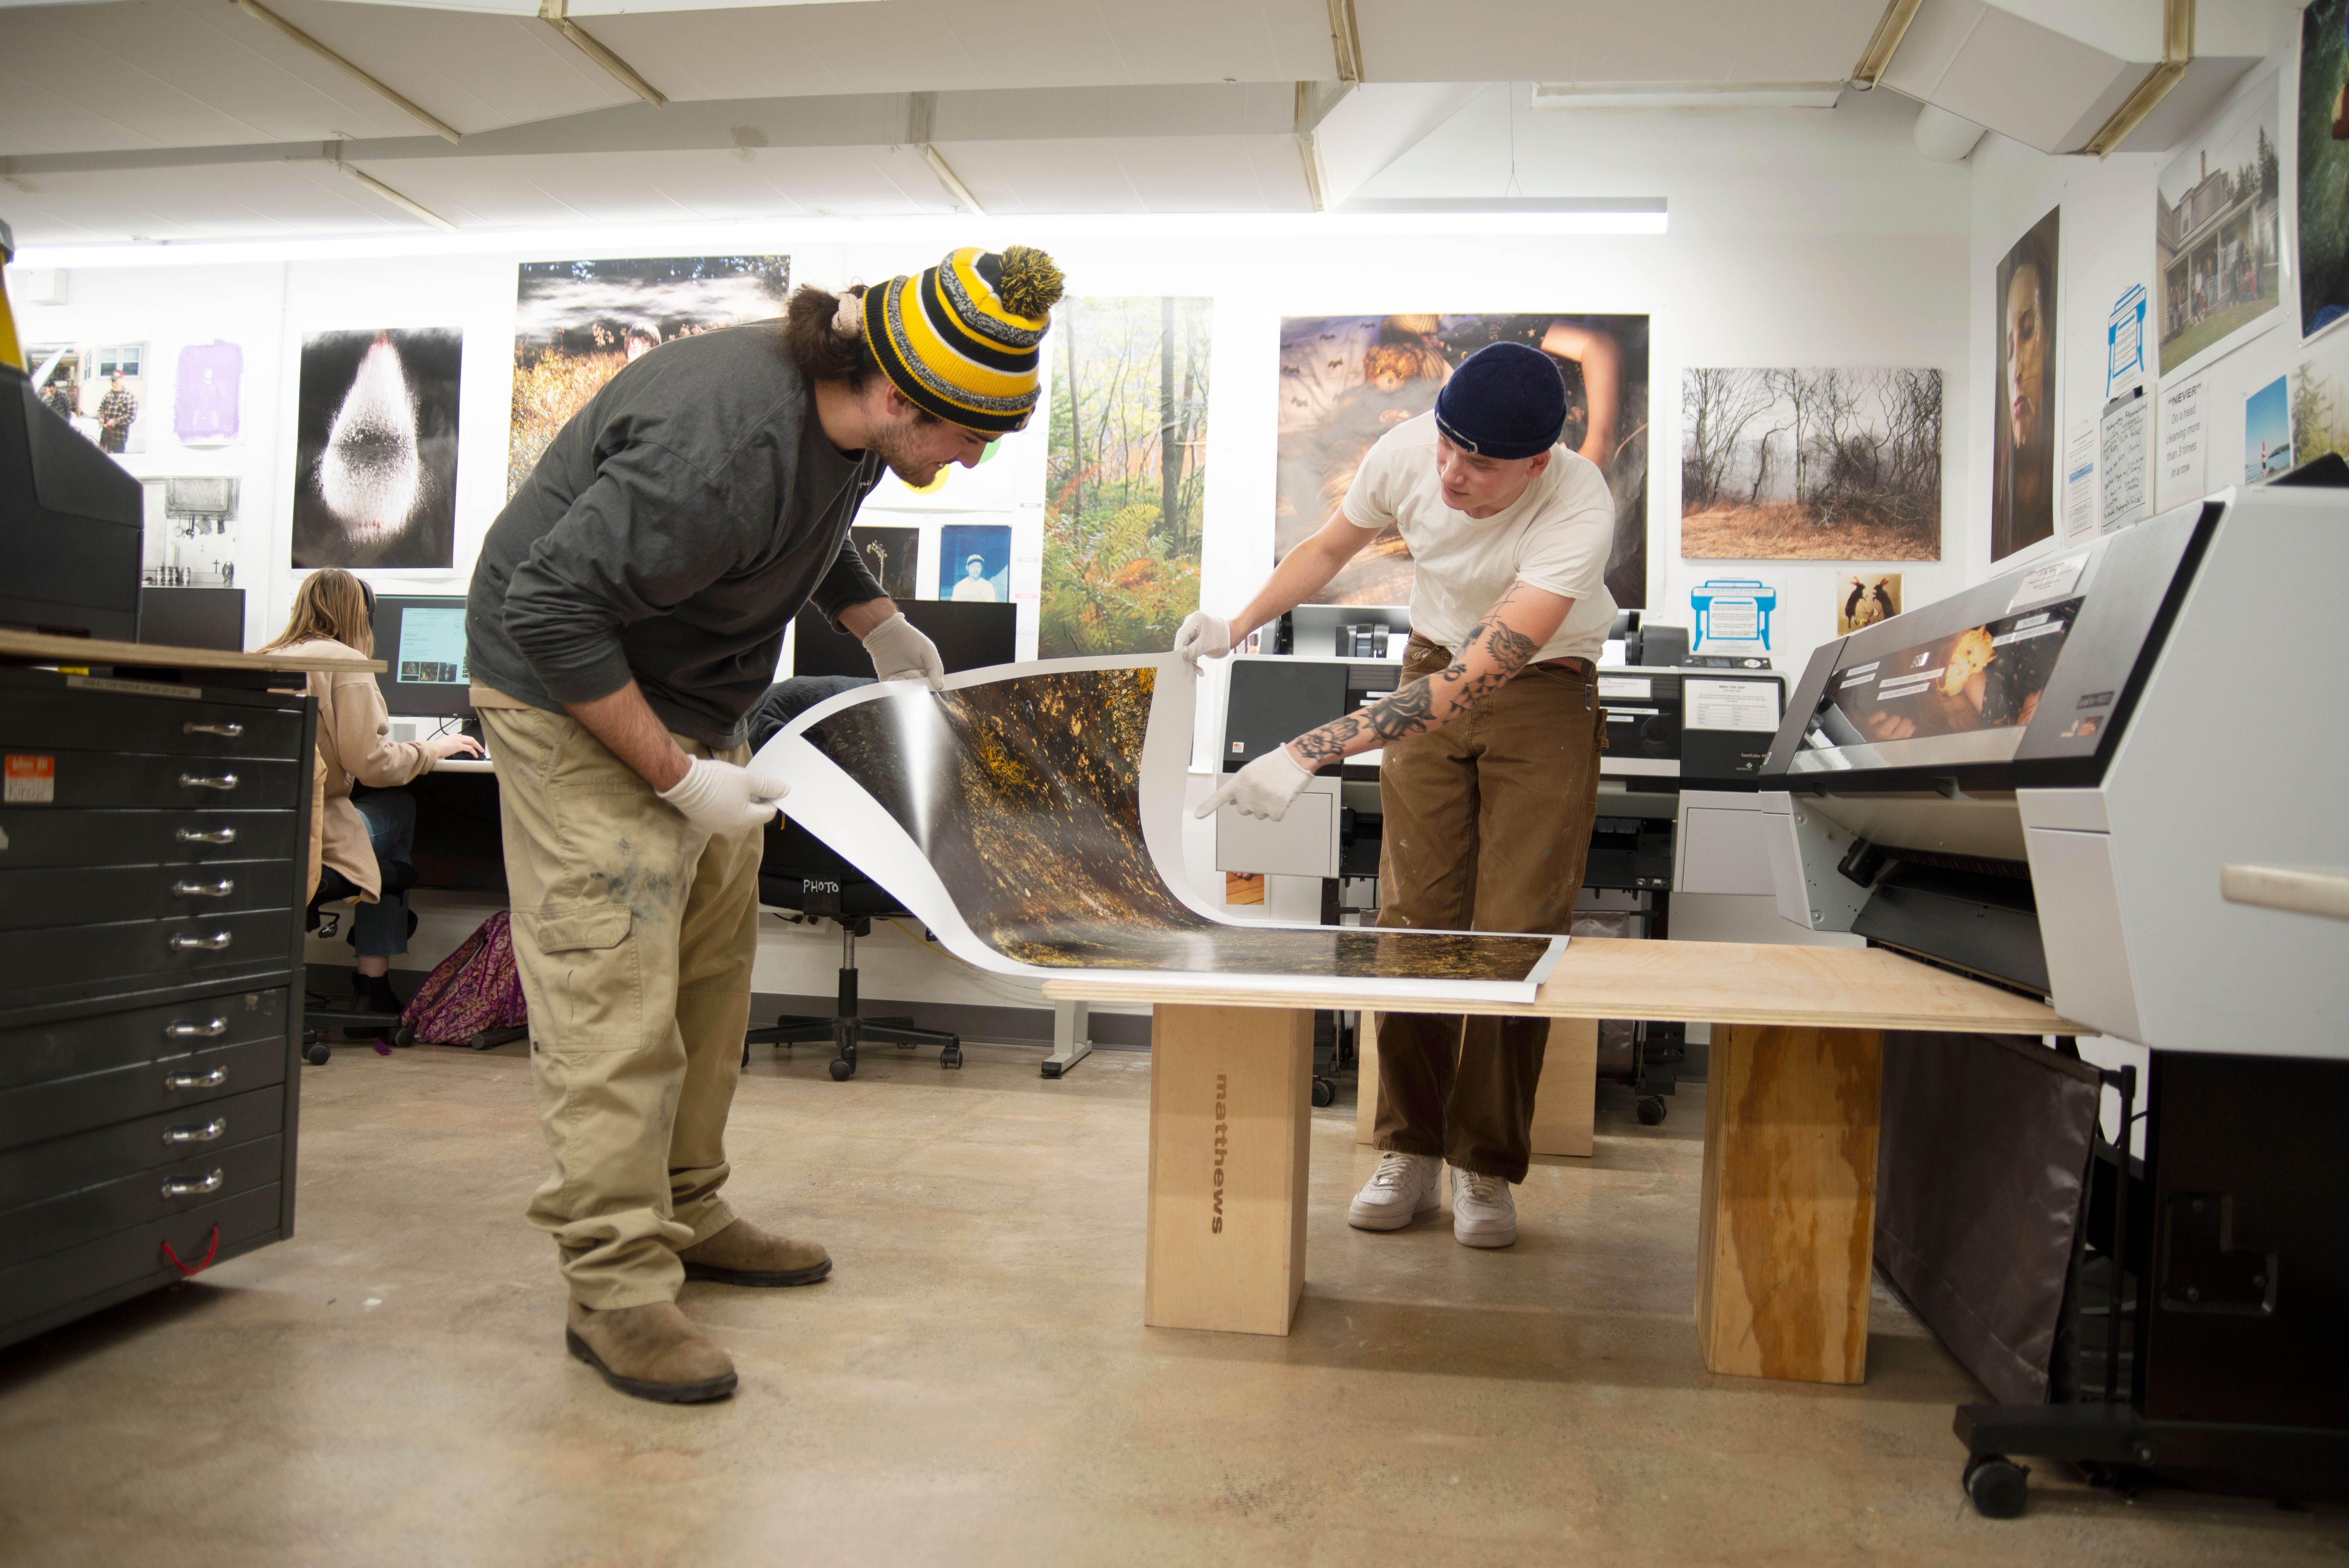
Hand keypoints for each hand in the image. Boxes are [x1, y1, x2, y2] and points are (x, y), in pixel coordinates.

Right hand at [425, 733, 482, 762]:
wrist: (433, 748)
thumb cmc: (437, 748)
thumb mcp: (445, 744)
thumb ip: (451, 745)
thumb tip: (453, 750)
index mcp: (453, 735)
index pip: (465, 737)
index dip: (470, 741)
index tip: (473, 745)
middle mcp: (456, 736)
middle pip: (470, 738)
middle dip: (476, 743)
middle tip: (480, 748)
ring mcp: (458, 740)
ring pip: (472, 741)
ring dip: (478, 746)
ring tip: (481, 751)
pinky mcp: (458, 746)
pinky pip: (469, 748)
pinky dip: (474, 752)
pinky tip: (475, 755)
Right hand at [657, 756, 788, 833]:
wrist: (682, 781)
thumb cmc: (716, 780)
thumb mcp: (747, 780)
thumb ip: (767, 786)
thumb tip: (784, 790)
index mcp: (746, 821)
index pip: (768, 812)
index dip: (773, 798)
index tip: (770, 785)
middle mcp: (732, 829)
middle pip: (753, 814)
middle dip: (756, 799)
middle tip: (753, 782)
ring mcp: (717, 826)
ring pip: (738, 814)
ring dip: (742, 801)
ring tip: (736, 784)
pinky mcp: (704, 821)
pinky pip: (723, 813)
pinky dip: (727, 803)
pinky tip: (723, 789)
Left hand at [860, 611, 946, 688]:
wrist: (887, 631)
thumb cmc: (910, 637)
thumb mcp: (927, 650)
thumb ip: (935, 668)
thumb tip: (940, 687)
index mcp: (927, 671)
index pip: (932, 685)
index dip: (930, 687)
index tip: (929, 684)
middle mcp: (914, 677)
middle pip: (918, 690)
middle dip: (917, 686)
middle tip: (913, 674)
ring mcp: (901, 678)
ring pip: (905, 690)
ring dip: (905, 686)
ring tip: (904, 674)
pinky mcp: (889, 679)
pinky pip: (892, 688)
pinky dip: (894, 686)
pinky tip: (894, 677)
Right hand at [1173, 611, 1232, 670]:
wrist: (1230, 636)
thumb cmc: (1222, 638)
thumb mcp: (1207, 646)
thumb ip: (1192, 650)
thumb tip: (1181, 655)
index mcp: (1195, 619)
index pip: (1181, 636)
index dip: (1179, 650)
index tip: (1182, 662)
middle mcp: (1190, 621)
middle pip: (1181, 641)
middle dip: (1185, 656)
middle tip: (1192, 670)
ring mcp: (1190, 628)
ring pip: (1184, 646)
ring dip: (1190, 659)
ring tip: (1198, 671)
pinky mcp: (1192, 635)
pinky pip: (1188, 647)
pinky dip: (1192, 657)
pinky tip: (1198, 668)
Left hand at [1194, 745, 1314, 821]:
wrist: (1295, 760)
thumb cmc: (1275, 763)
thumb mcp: (1252, 770)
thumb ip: (1241, 786)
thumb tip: (1233, 801)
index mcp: (1240, 781)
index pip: (1220, 796)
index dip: (1208, 806)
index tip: (1198, 815)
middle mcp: (1247, 793)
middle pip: (1244, 810)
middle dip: (1252, 803)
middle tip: (1264, 789)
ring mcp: (1261, 802)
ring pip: (1259, 814)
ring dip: (1267, 806)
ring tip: (1275, 790)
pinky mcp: (1275, 809)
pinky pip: (1274, 817)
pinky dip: (1279, 810)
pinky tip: (1282, 796)